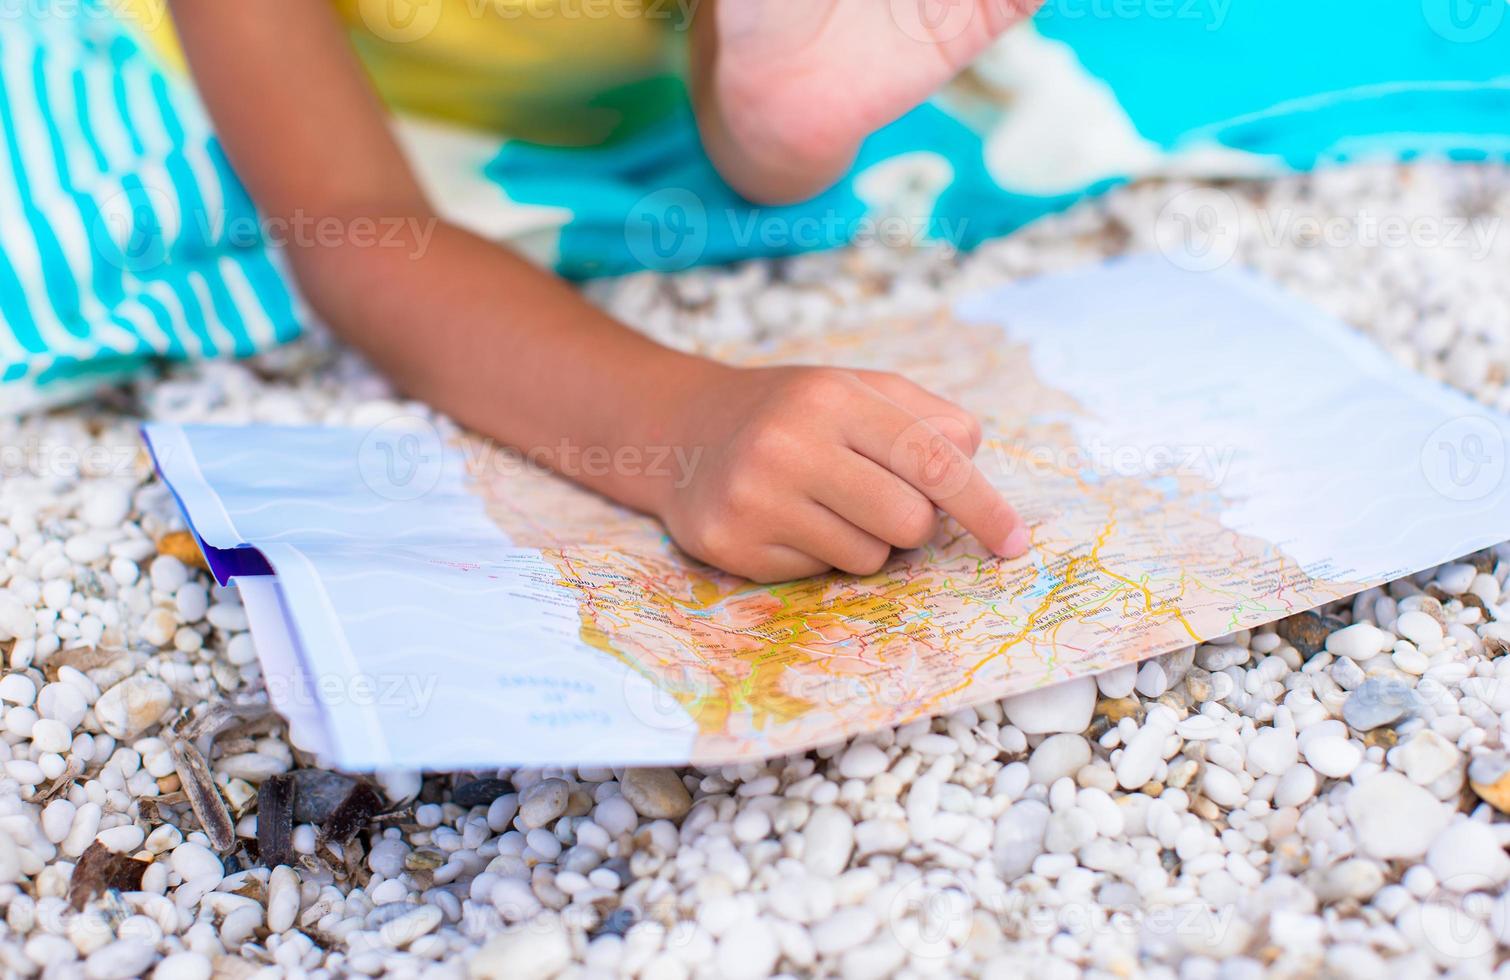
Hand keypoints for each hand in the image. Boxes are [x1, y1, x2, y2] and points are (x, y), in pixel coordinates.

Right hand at [653, 363, 1028, 581]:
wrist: (683, 431)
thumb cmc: (792, 413)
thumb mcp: (856, 390)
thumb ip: (926, 417)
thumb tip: (971, 459)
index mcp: (831, 397)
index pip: (931, 460)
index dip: (982, 505)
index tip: (1015, 541)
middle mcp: (789, 445)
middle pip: (909, 521)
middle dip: (910, 521)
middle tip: (875, 496)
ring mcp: (756, 498)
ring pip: (869, 557)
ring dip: (863, 540)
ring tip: (822, 503)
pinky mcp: (733, 544)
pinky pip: (820, 574)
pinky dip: (819, 554)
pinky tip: (786, 520)